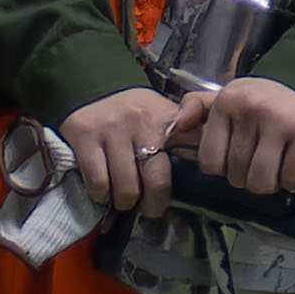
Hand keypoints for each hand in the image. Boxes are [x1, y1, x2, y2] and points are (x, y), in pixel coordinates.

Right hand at [57, 84, 188, 219]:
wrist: (95, 86)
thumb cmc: (138, 111)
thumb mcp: (167, 116)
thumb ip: (190, 137)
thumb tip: (209, 163)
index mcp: (167, 119)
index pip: (187, 158)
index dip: (186, 185)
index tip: (177, 199)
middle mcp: (140, 121)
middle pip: (156, 181)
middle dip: (153, 204)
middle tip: (149, 207)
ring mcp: (111, 128)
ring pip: (125, 188)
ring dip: (125, 202)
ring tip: (125, 197)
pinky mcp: (84, 136)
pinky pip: (98, 182)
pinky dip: (101, 194)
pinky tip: (103, 190)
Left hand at [179, 72, 294, 200]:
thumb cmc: (262, 102)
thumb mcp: (226, 99)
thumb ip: (194, 109)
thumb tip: (171, 129)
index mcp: (226, 101)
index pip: (209, 162)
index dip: (222, 169)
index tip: (235, 158)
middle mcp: (251, 106)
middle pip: (235, 174)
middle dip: (246, 178)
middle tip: (258, 163)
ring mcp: (280, 118)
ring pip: (261, 181)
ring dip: (268, 185)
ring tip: (273, 168)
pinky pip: (290, 179)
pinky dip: (291, 181)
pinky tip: (292, 164)